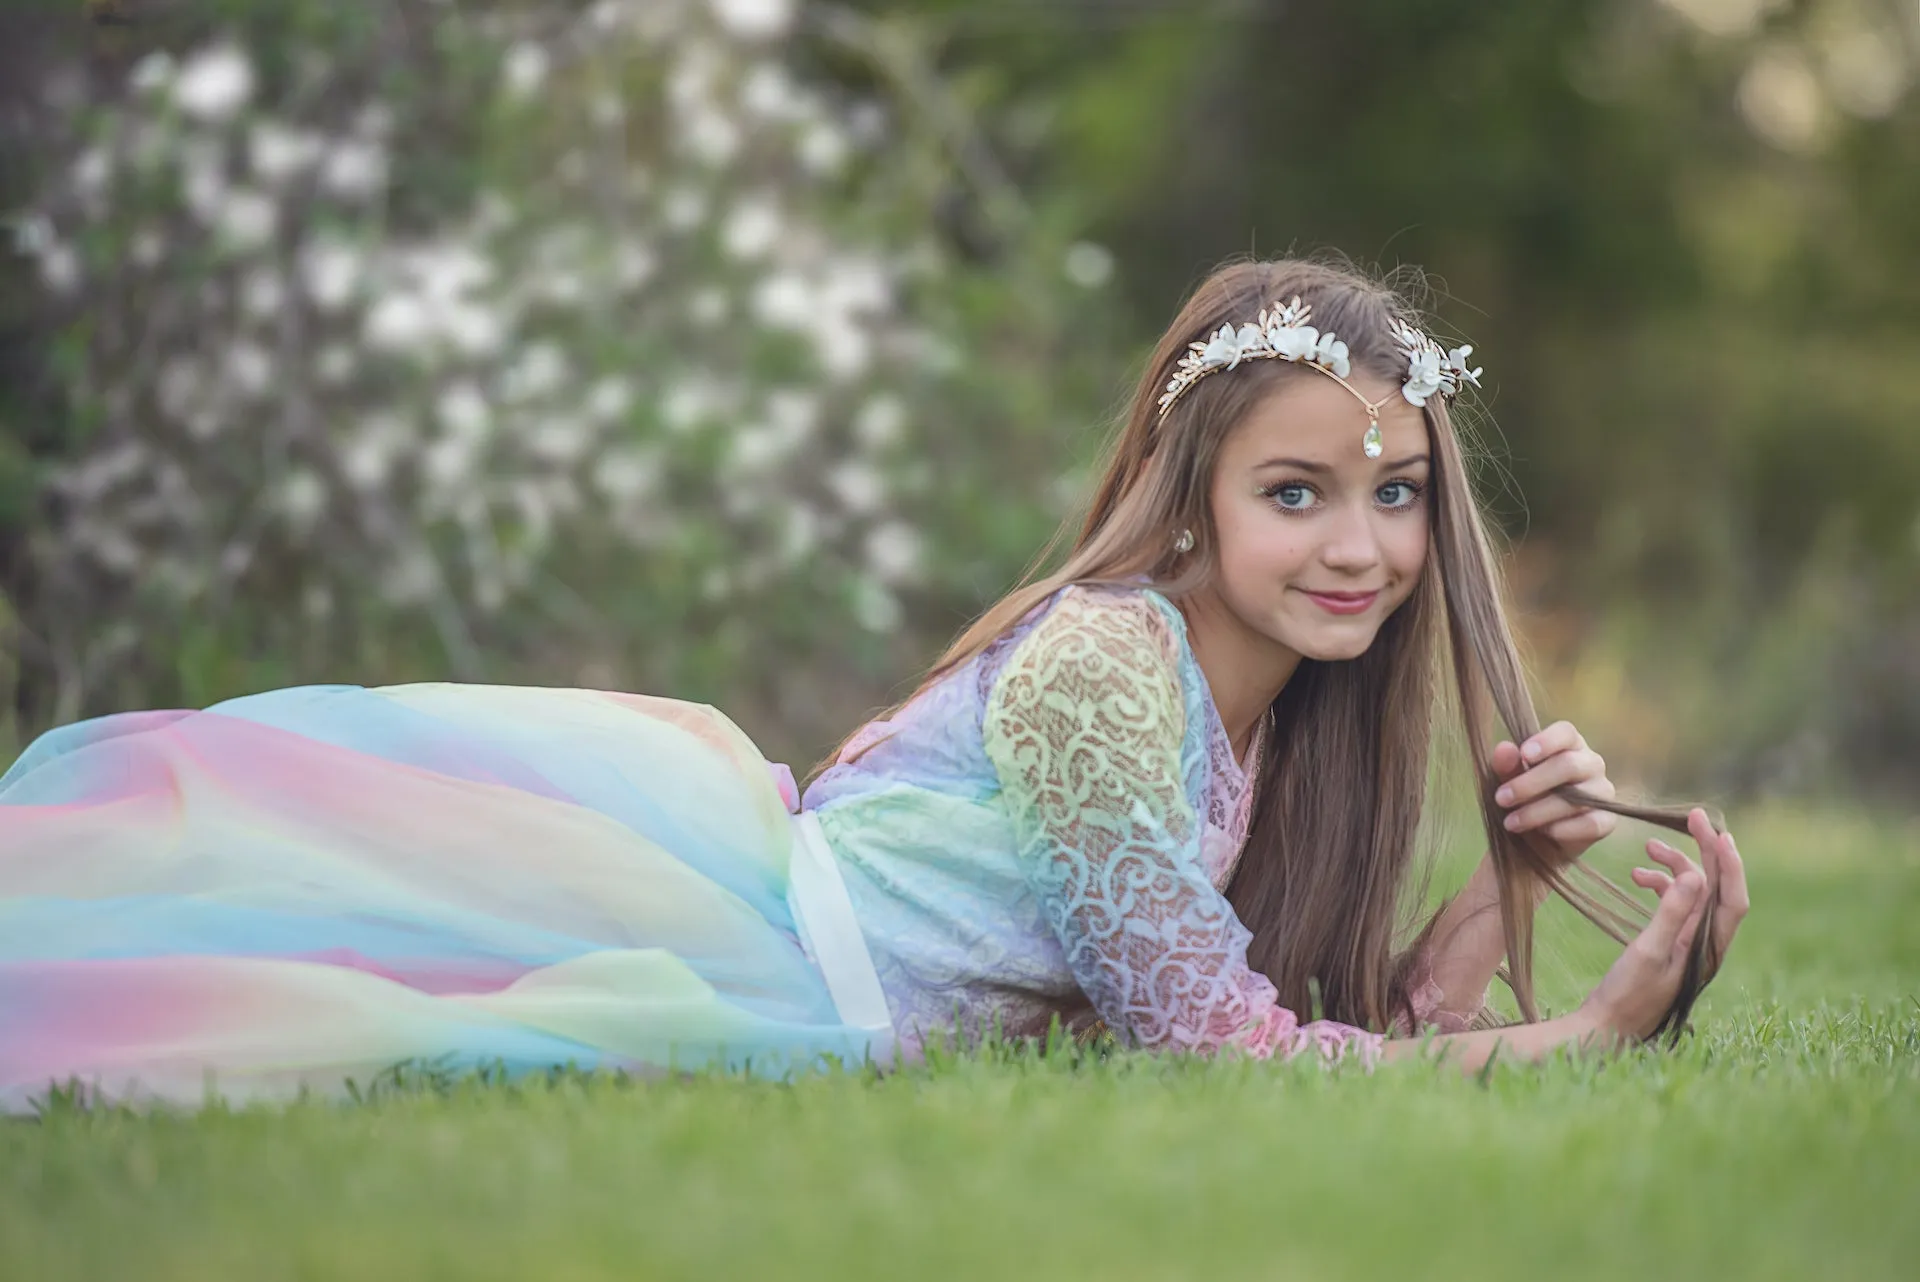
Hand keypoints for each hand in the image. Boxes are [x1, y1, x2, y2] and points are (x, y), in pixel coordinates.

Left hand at [1492, 721, 1616, 865]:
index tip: (1524, 754)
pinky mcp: (1606, 821)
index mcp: (1569, 745)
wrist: (1537, 838)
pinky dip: (1563, 830)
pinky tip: (1543, 833)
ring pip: (1576, 798)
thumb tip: (1504, 749)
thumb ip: (1506, 764)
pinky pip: (1590, 824)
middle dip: (1530, 784)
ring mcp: (1603, 792)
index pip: (1566, 732)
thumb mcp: (1509, 780)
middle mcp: (1591, 764)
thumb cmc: (1524, 796)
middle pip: (1569, 765)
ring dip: (1537, 812)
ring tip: (1511, 823)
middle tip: (1501, 799)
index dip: (1546, 741)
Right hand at [1577, 808, 1749, 1043]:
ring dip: (1674, 867)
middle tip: (1688, 818)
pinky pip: (1676, 905)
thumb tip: (1694, 875)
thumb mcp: (1646, 952)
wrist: (1607, 1028)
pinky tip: (1638, 878)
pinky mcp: (1670, 944)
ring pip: (1693, 893)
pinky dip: (1661, 886)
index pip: (1732, 898)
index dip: (1729, 863)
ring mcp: (1688, 943)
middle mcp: (1704, 944)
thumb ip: (1671, 914)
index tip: (1715, 831)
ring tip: (1645, 853)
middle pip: (1715, 888)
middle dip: (1702, 852)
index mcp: (1707, 948)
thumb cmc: (1626, 995)